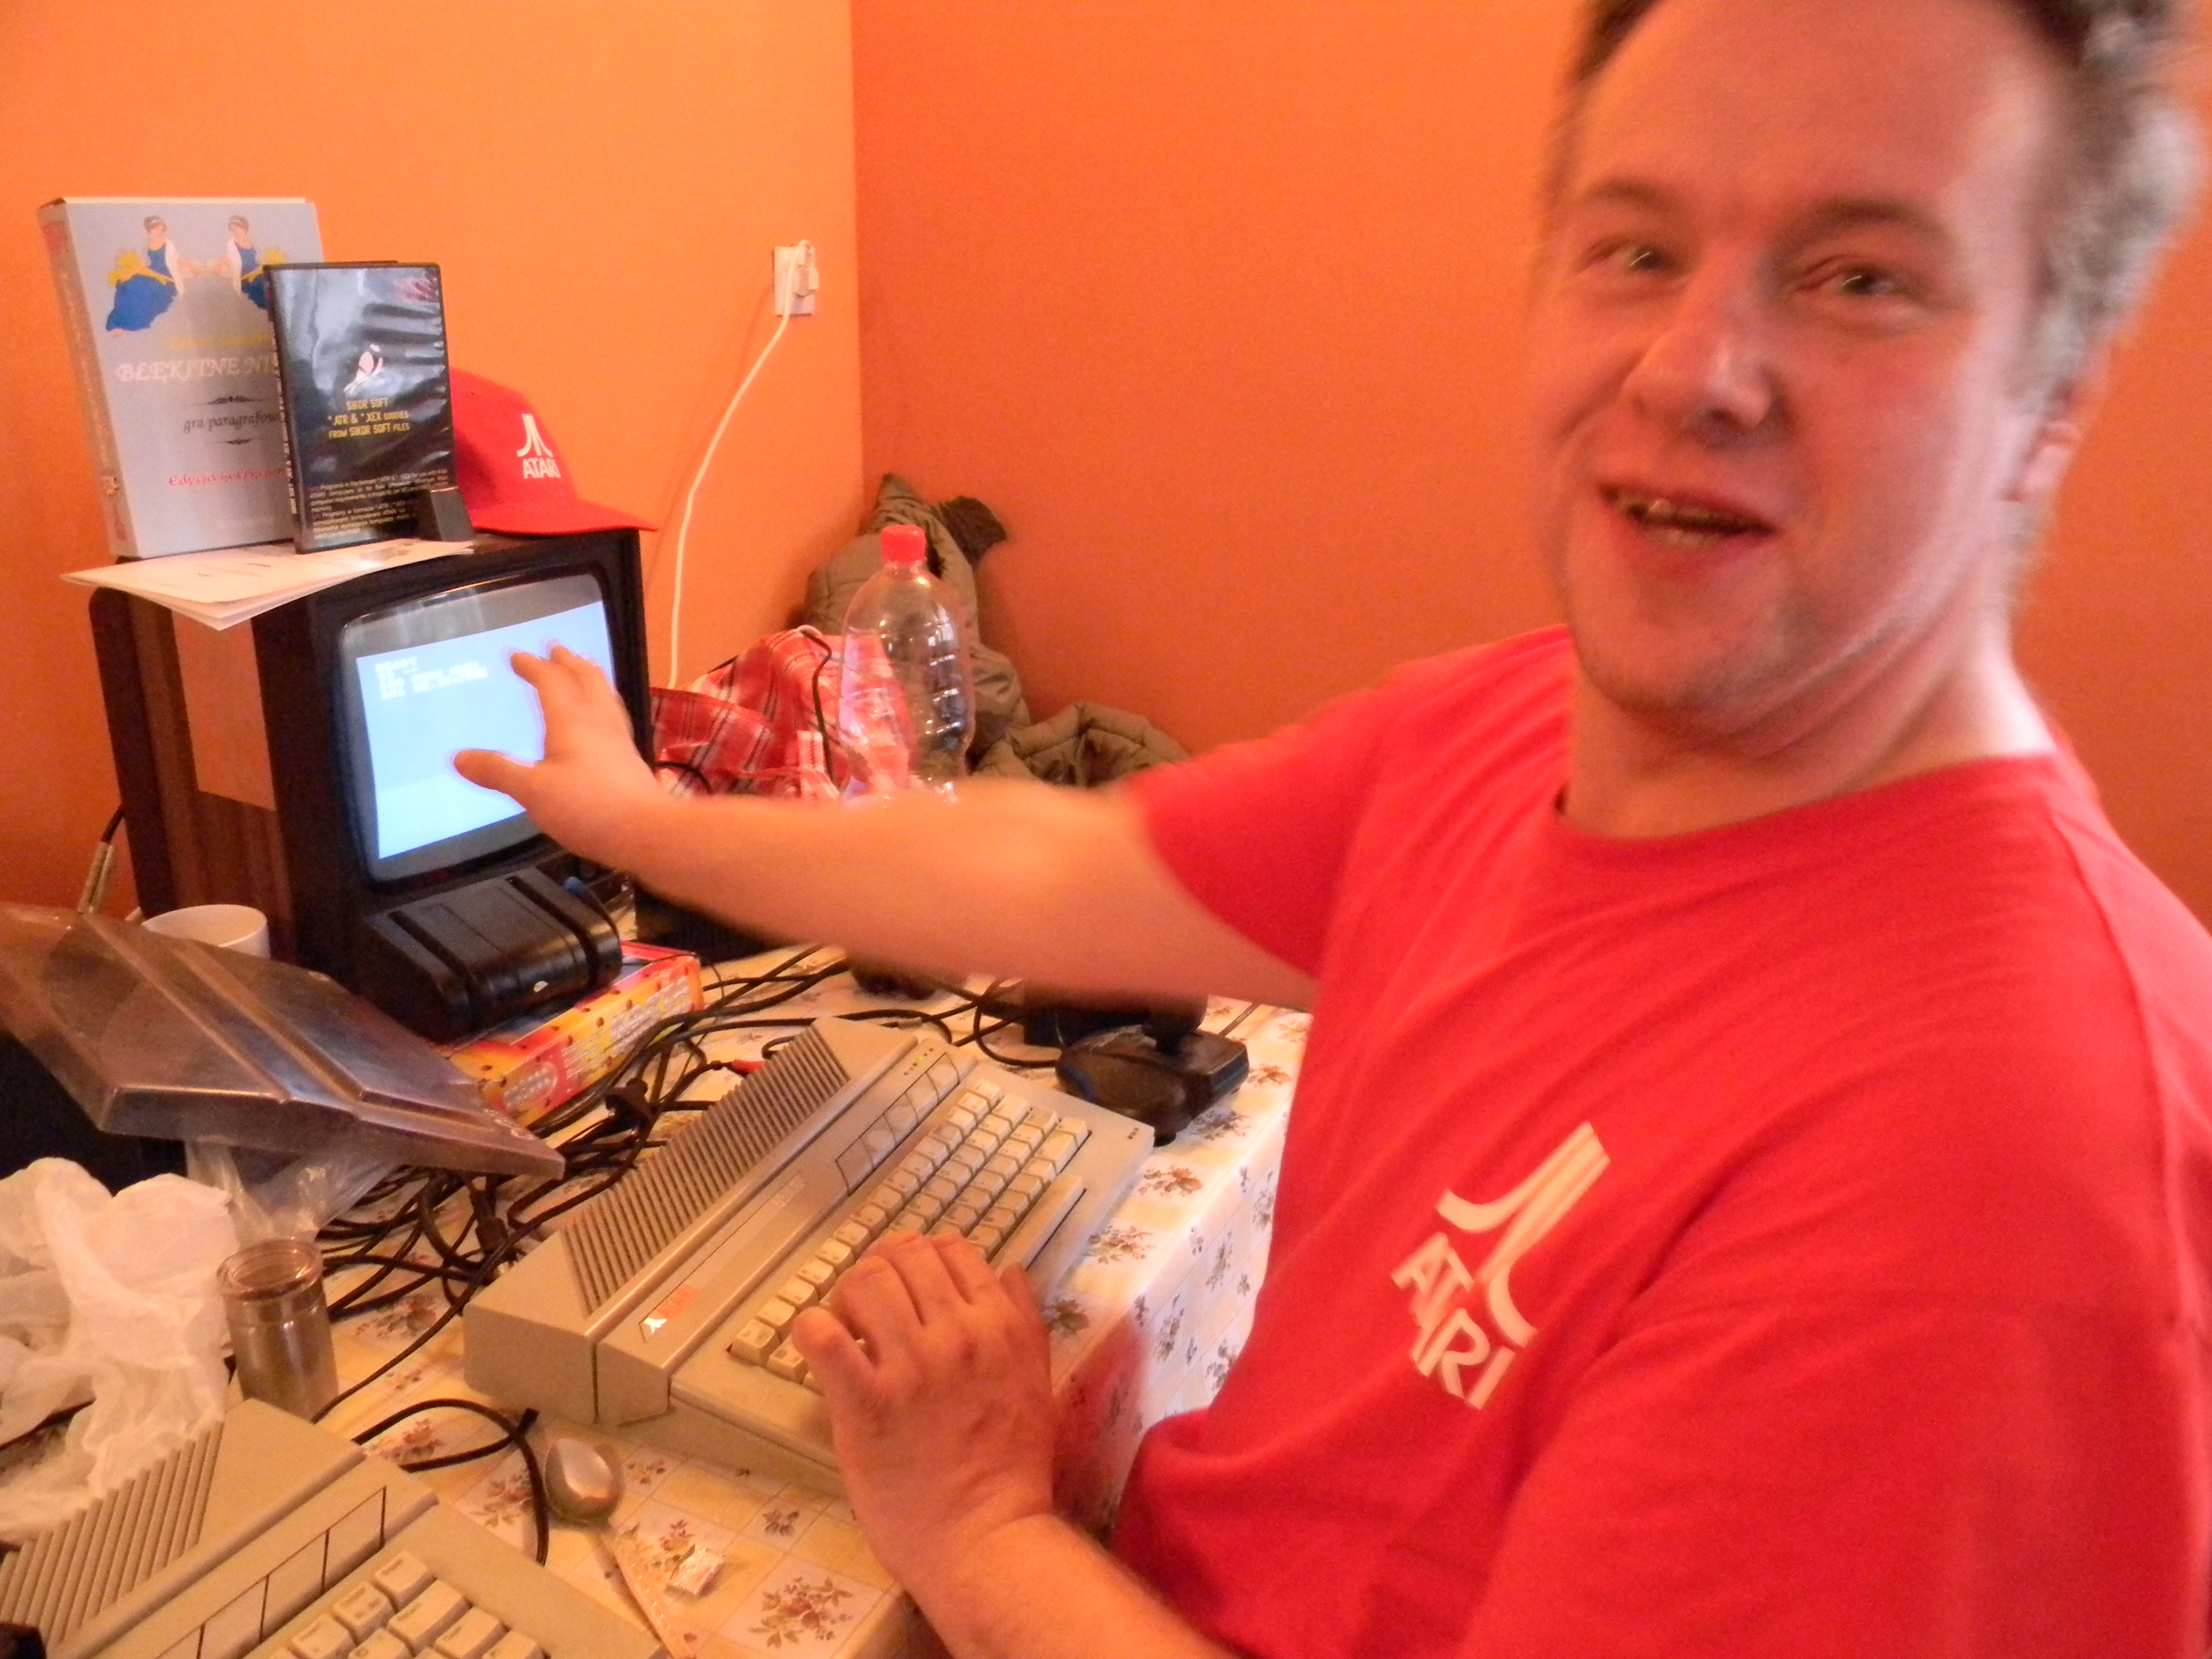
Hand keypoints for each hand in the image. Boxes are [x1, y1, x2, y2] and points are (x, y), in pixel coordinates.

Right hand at [452, 645, 664, 864]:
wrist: (646, 831)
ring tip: (583, 670)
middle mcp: (598, 722)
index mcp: (572, 721)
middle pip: (586, 679)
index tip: (517, 655)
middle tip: (556, 647)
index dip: (533, 666)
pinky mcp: (630, 760)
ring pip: (605, 696)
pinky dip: (603, 704)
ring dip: (590, 677)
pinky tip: (602, 719)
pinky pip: (614, 717)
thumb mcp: (532, 792)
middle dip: (568, 661)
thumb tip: (457, 757)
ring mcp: (619, 740)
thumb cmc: (587, 808)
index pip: (552, 681)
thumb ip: (497, 772)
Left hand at [791, 1232, 1056, 1596]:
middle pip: (903, 1255)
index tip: (906, 1289)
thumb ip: (1023, 1322)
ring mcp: (911, 1367)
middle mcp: (957, 1334)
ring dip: (847, 1297)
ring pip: (865, 1280)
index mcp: (999, 1327)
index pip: (951, 1249)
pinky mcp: (867, 1403)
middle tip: (869, 1311)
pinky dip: (812, 1330)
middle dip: (881, 1272)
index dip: (920, 1259)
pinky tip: (818, 1346)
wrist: (985, 1539)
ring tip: (848, 1331)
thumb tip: (1007, 1269)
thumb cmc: (1011, 1469)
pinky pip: (825, 1337)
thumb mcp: (1036, 1383)